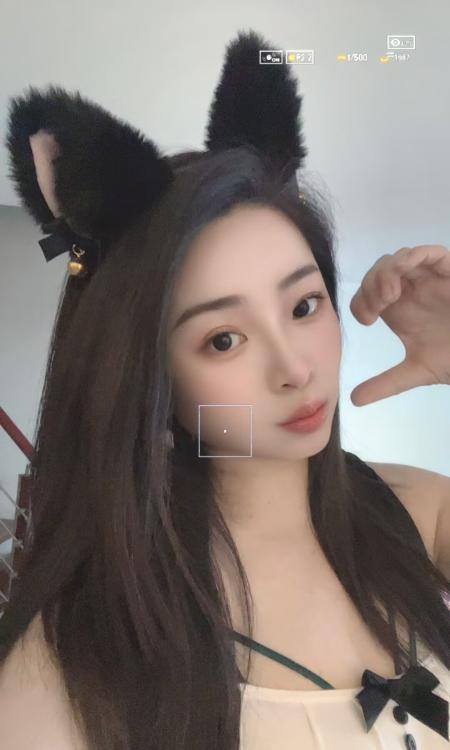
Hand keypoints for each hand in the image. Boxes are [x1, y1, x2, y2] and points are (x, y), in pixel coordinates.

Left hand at [349, 245, 449, 405]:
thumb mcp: (416, 371)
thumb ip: (385, 383)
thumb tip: (354, 400)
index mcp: (398, 309)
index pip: (366, 294)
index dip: (360, 302)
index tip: (368, 322)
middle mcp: (410, 290)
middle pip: (377, 271)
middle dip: (370, 286)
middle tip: (377, 308)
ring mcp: (429, 279)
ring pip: (398, 258)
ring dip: (386, 273)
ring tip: (389, 297)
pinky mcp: (448, 271)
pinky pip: (428, 253)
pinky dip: (411, 259)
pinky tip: (403, 279)